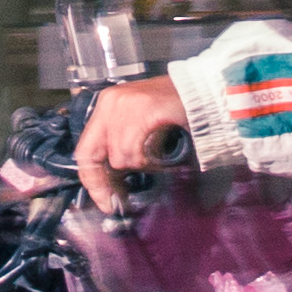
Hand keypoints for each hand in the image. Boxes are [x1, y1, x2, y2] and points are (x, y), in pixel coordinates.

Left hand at [73, 75, 196, 210]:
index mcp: (106, 104)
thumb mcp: (139, 123)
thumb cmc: (177, 109)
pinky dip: (153, 158)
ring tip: (159, 153)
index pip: (85, 149)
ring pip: (120, 157)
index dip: (92, 180)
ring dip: (142, 165)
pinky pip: (138, 150)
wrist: (206, 90)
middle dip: (108, 181)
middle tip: (121, 200)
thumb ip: (121, 144)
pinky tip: (164, 149)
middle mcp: (111, 102)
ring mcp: (126, 104)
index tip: (104, 201)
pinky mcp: (144, 109)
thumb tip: (112, 181)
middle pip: (95, 155)